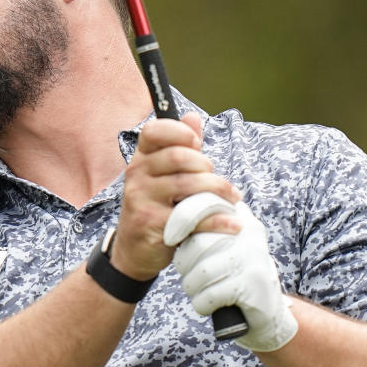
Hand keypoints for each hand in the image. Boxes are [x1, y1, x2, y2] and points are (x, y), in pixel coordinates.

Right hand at [113, 114, 240, 280]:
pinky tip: (232, 223)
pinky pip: (192, 217)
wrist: (134, 249)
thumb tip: (193, 117)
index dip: (179, 132)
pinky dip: (218, 220)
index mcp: (142, 158)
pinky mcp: (152, 224)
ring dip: (217, 191)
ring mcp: (142, 198)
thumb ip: (181, 147)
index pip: (154, 131)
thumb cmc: (155, 207)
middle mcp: (137, 174)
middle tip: (217, 181)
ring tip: (230, 200)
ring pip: (187, 185)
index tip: (197, 144)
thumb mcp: (164, 175)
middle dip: (206, 167)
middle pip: (178, 157)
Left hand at [169, 197, 297, 351]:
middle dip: (183, 262)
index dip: (182, 220)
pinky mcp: (252, 285)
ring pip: (202, 272)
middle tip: (186, 274)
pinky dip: (201, 304)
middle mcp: (250, 235)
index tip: (171, 236)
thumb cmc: (238, 278)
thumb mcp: (230, 246)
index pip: (205, 207)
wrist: (269, 315)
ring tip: (197, 292)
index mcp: (243, 220)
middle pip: (198, 243)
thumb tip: (174, 208)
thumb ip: (211, 226)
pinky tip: (206, 305)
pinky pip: (210, 294)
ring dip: (192, 287)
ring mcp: (253, 259)